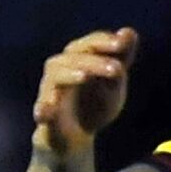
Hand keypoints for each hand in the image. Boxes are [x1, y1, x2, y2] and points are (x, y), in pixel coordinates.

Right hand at [32, 27, 138, 153]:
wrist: (75, 139)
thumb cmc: (94, 105)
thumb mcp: (114, 84)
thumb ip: (122, 59)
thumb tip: (129, 31)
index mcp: (77, 61)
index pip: (88, 44)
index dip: (102, 42)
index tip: (121, 44)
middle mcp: (60, 72)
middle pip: (72, 57)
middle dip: (94, 60)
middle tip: (116, 69)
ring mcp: (50, 93)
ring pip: (54, 78)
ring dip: (70, 75)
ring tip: (85, 76)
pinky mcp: (45, 117)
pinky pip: (41, 111)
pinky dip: (42, 110)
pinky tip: (44, 111)